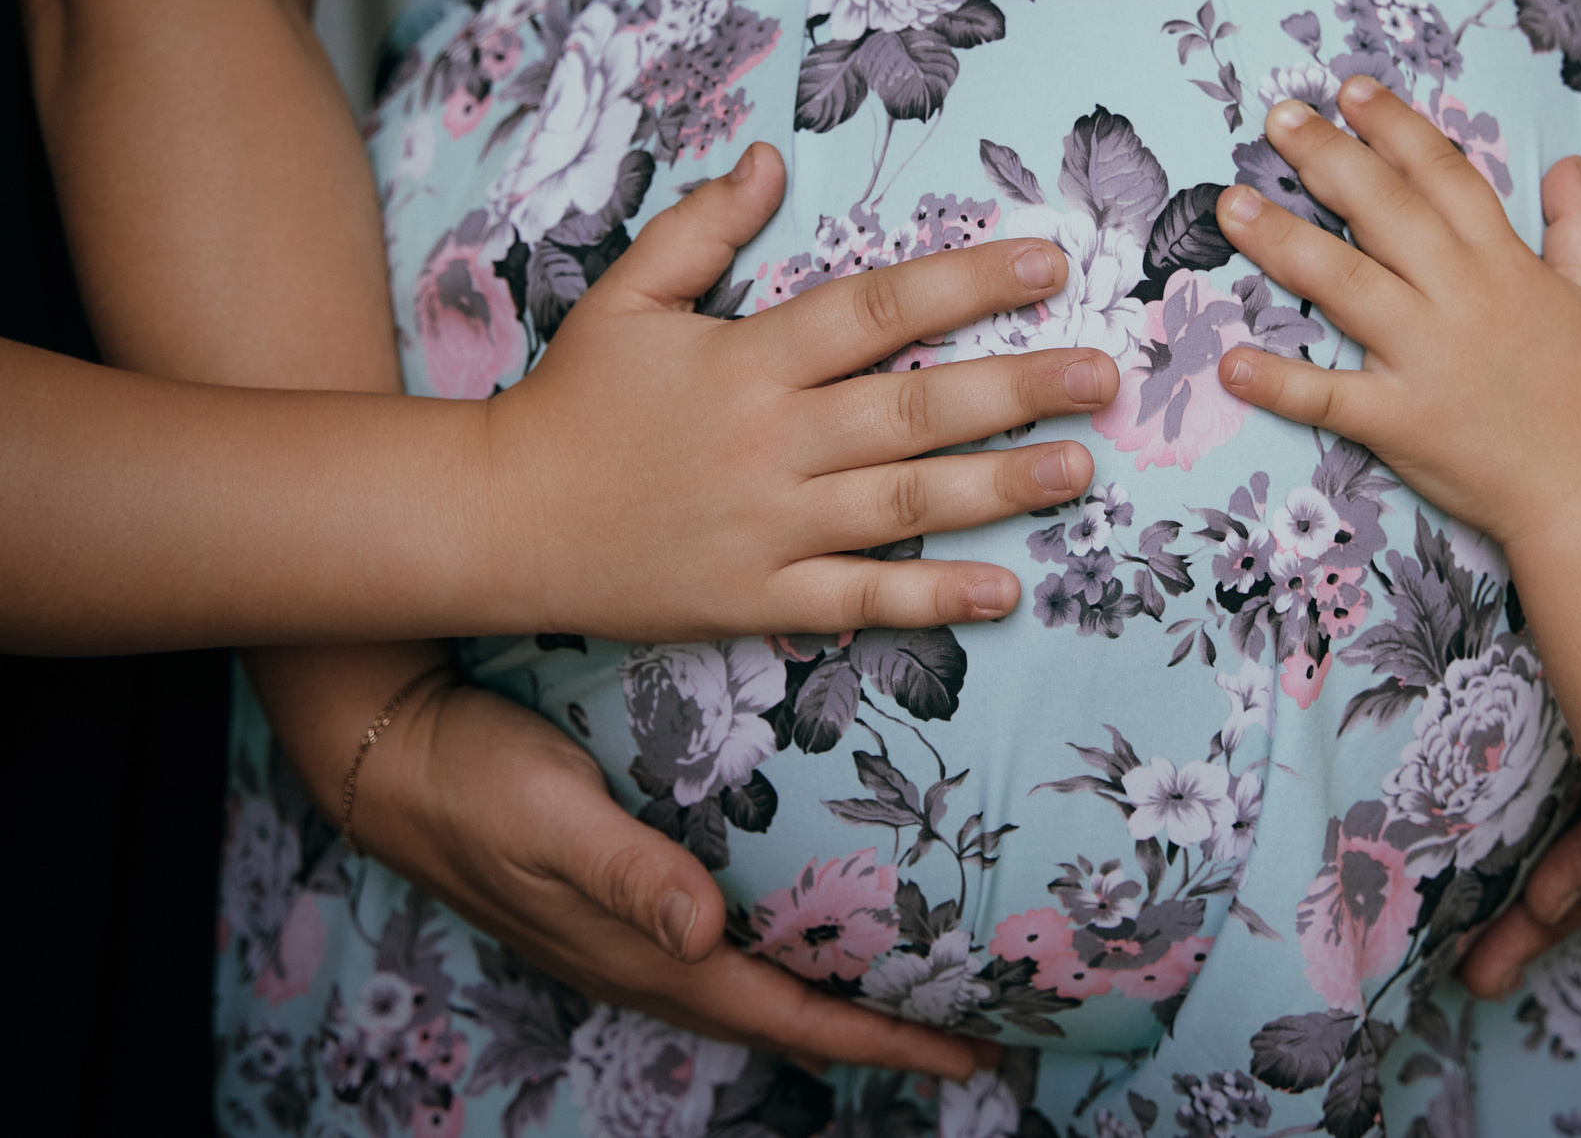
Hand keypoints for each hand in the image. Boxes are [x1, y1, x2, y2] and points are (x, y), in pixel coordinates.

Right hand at [361, 672, 996, 1077]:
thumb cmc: (474, 779)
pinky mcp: (620, 898)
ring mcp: (630, 934)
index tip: (963, 1052)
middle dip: (877, 1033)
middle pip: (784, 1017)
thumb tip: (704, 936)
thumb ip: (628, 876)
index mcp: (646, 954)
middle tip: (968, 1033)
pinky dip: (783, 954)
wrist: (387, 753)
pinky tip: (811, 925)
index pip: (786, 1015)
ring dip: (833, 998)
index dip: (877, 1039)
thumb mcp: (552, 818)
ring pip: (755, 988)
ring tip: (912, 989)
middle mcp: (646, 958)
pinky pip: (722, 949)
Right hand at [487, 141, 1120, 639]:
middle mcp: (772, 440)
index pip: (880, 308)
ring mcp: (769, 525)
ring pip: (904, 503)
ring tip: (1082, 471)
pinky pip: (859, 599)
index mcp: (749, 358)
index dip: (969, 282)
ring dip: (999, 488)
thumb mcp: (627, 295)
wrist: (497, 519)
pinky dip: (931, 599)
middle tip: (1104, 375)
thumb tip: (771, 158)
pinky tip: (1004, 589)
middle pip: (914, 407)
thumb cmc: (571, 401)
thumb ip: (703, 227)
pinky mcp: (757, 597)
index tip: (1050, 263)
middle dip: (1018, 389)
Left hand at [1210, 76, 1580, 543]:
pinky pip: (1329, 398)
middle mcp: (1460, 297)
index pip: (1442, 175)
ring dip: (1283, 242)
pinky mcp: (1400, 420)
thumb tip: (1571, 162)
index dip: (1394, 127)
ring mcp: (1426, 357)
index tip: (1350, 90)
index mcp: (1502, 263)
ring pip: (1345, 283)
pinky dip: (1280, 383)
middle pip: (1383, 209)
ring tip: (1230, 206)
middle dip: (1326, 157)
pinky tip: (1231, 364)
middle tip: (1275, 118)